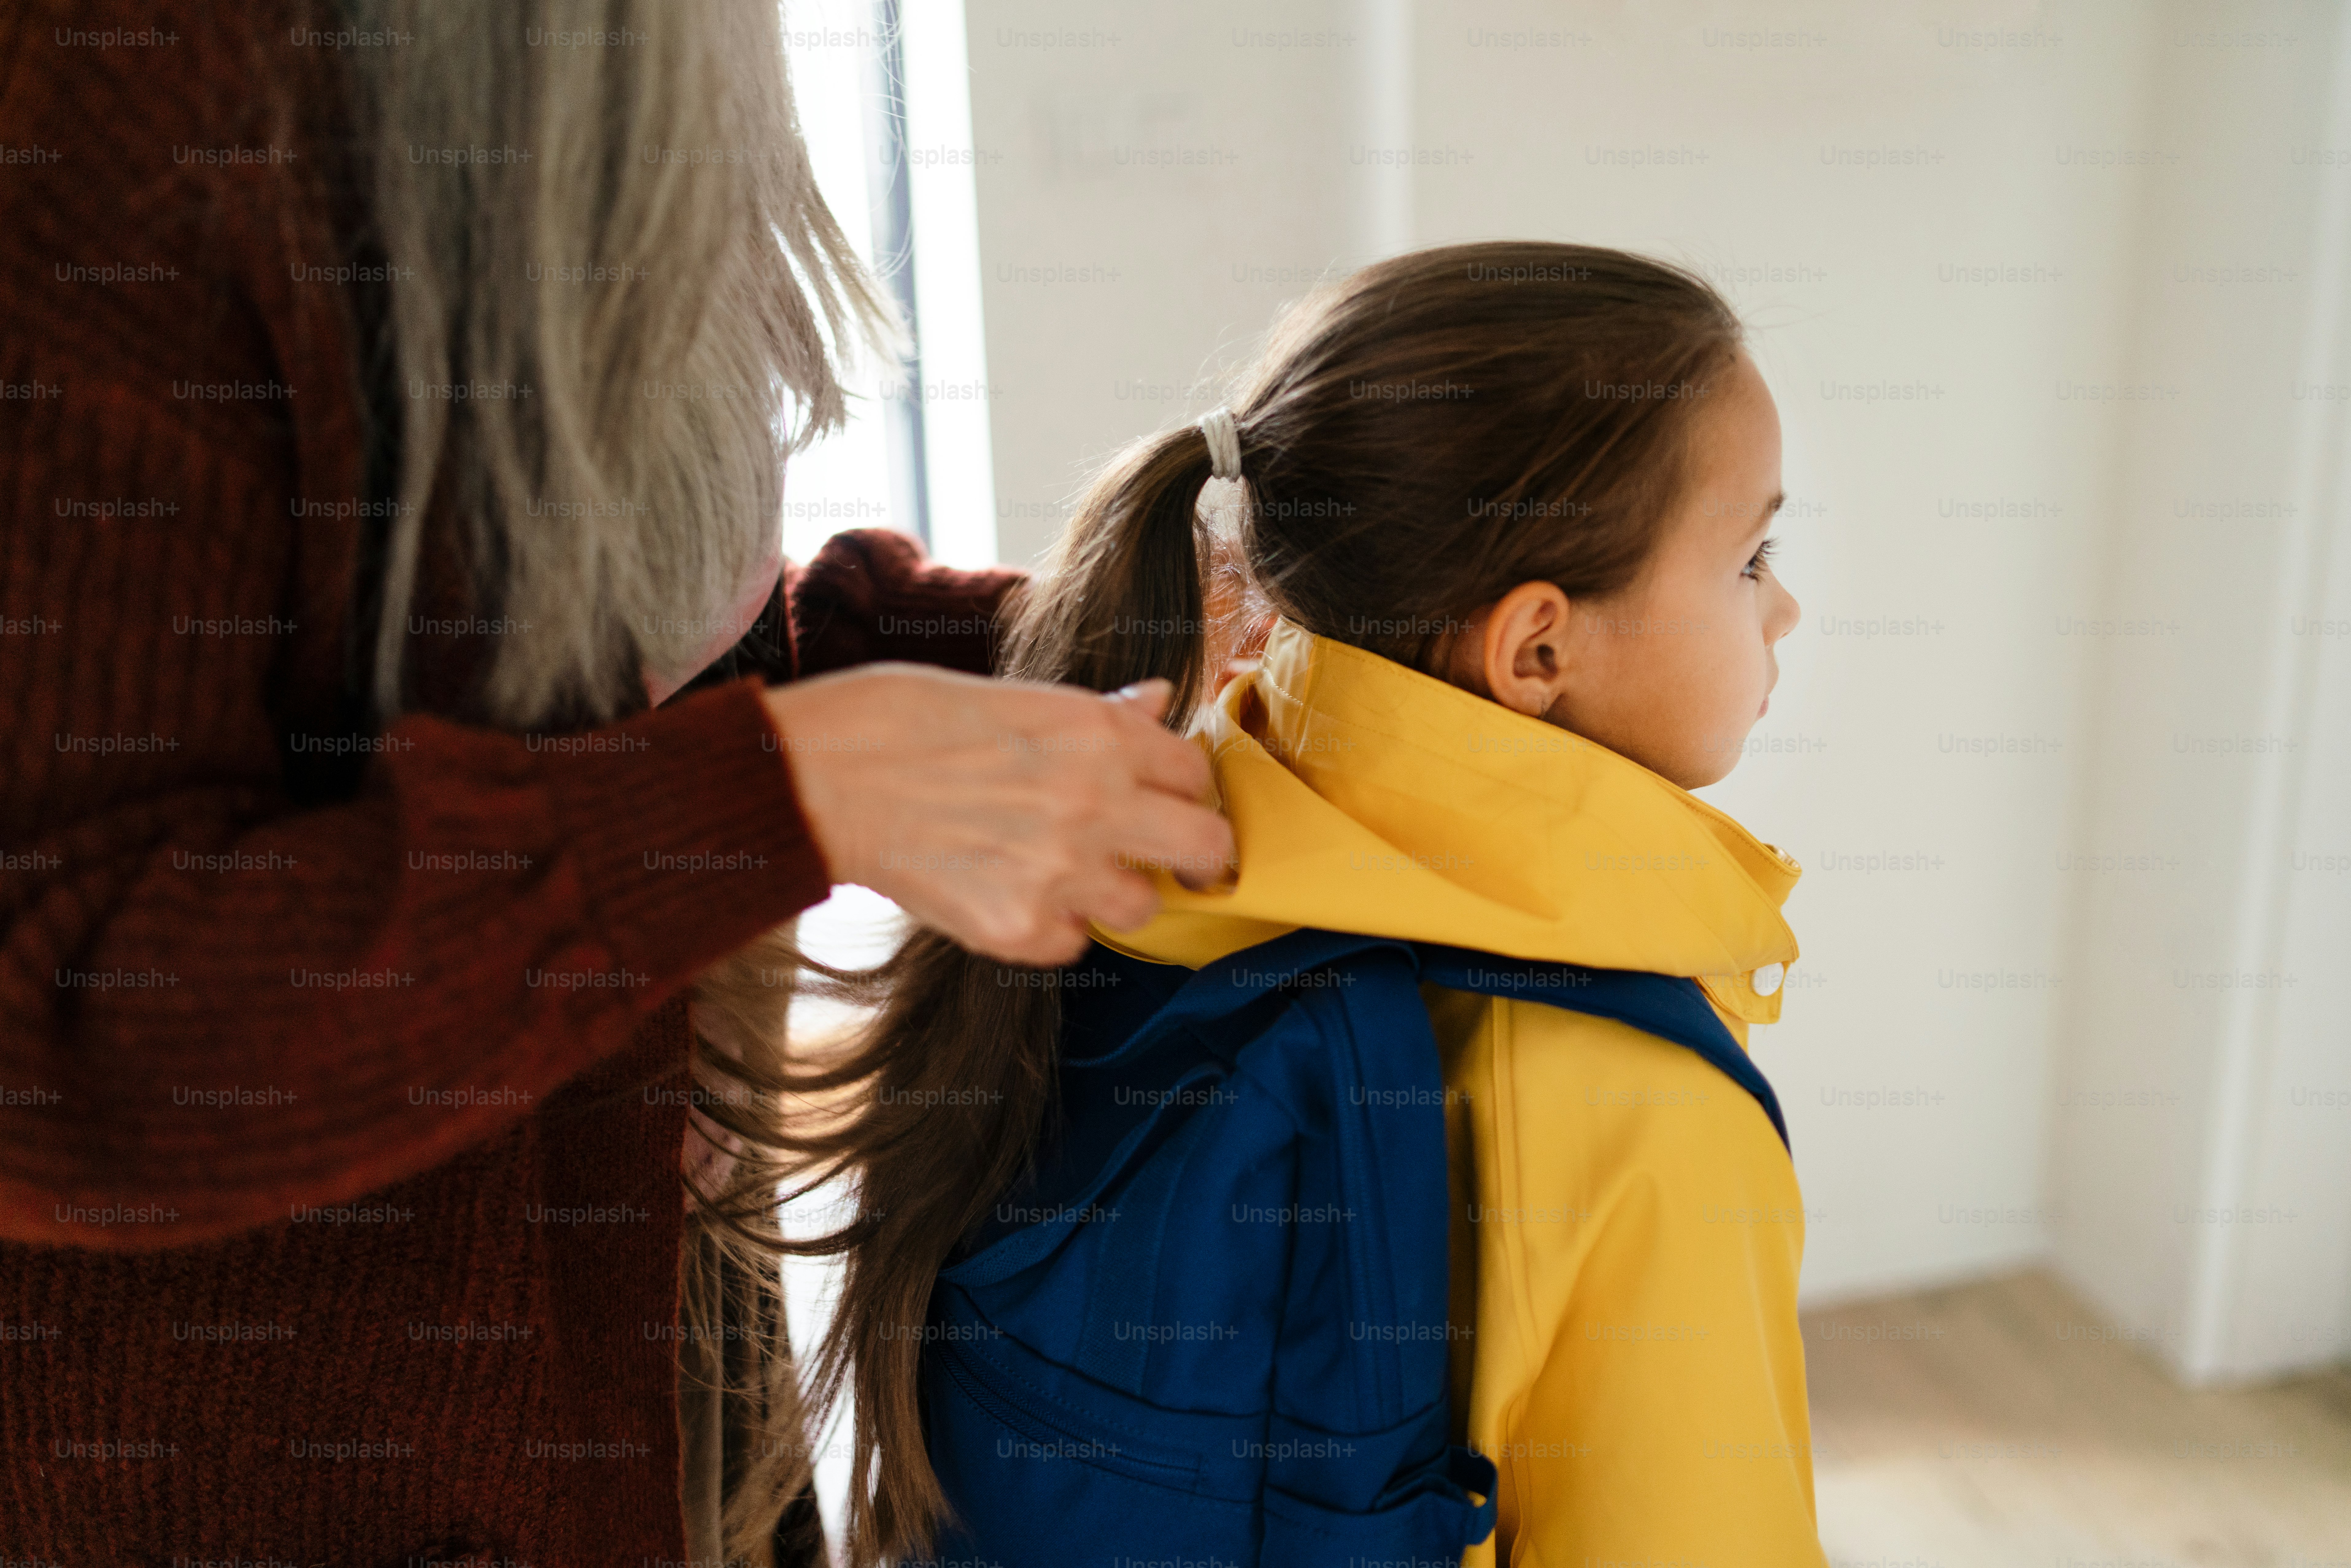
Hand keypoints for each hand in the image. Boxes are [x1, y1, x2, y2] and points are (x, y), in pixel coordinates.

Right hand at [761, 666, 1234, 965]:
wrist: (830, 776)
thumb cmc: (913, 721)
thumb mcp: (1022, 696)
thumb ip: (1102, 715)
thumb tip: (1158, 703)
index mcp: (1099, 735)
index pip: (1195, 772)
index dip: (1183, 787)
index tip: (1166, 798)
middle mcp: (1095, 802)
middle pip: (1206, 847)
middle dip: (1196, 855)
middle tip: (1173, 859)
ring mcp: (1060, 871)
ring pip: (1142, 906)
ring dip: (1114, 893)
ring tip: (1064, 871)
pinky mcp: (1020, 928)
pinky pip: (1074, 944)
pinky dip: (1053, 926)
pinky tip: (1010, 890)